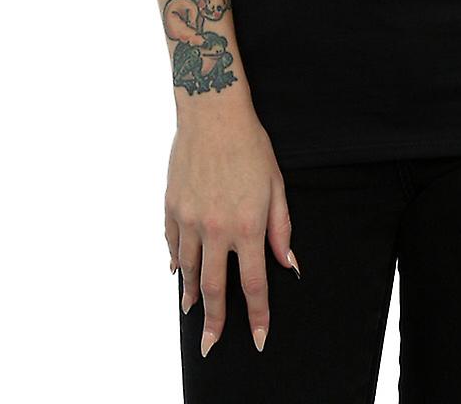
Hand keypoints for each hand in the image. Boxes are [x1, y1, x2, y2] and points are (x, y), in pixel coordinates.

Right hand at [165, 108, 299, 356]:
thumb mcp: (276, 186)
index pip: (253, 284)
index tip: (259, 337)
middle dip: (215, 321)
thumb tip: (288, 264)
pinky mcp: (172, 207)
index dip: (258, 314)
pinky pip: (172, 243)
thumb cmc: (251, 146)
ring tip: (192, 312)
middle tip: (211, 345)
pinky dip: (175, 261)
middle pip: (215, 288)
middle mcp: (216, 229)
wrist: (213, 114)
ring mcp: (189, 219)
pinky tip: (177, 272)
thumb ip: (281, 229)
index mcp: (247, 226)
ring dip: (191, 295)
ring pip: (189, 270)